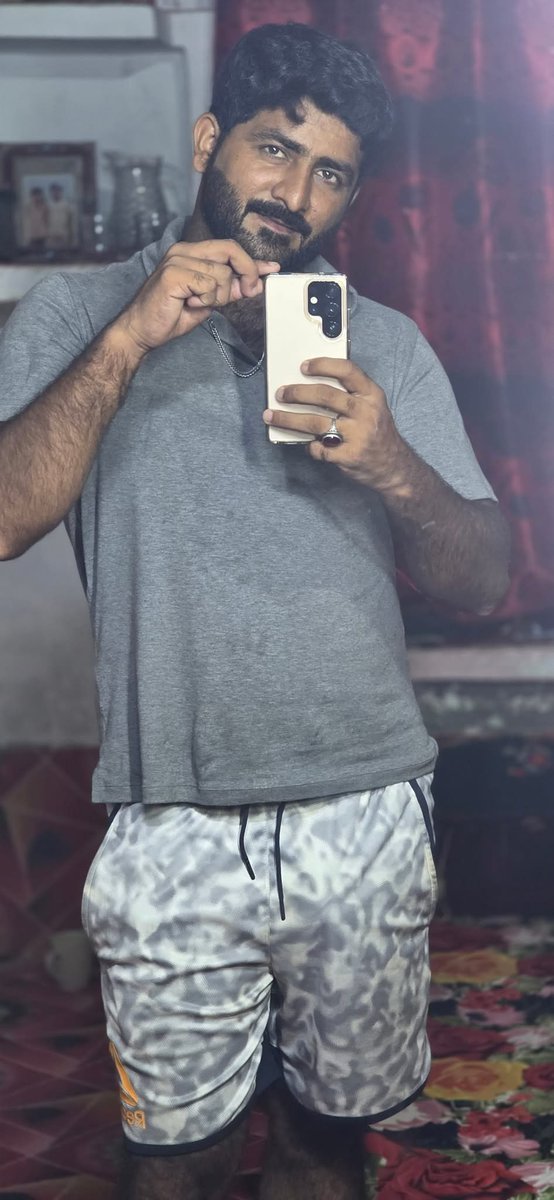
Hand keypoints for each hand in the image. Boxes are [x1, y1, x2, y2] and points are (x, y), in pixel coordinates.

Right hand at [115, 240, 279, 357]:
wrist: (140, 331)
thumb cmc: (169, 316)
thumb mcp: (206, 302)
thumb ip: (226, 289)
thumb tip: (251, 283)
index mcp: (190, 253)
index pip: (229, 248)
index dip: (252, 260)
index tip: (271, 268)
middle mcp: (183, 250)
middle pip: (231, 250)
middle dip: (246, 272)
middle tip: (246, 293)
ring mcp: (177, 259)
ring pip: (221, 273)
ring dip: (217, 296)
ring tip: (196, 304)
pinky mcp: (173, 274)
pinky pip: (208, 285)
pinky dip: (205, 300)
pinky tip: (189, 305)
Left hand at [263, 358, 409, 492]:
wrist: (394, 467)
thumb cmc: (376, 432)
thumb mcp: (373, 407)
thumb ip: (350, 394)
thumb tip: (310, 384)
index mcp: (372, 395)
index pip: (347, 371)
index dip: (323, 365)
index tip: (303, 366)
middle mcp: (366, 412)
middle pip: (325, 396)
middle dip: (297, 393)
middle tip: (281, 394)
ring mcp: (358, 435)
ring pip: (315, 423)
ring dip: (289, 419)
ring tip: (272, 416)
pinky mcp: (349, 456)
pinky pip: (319, 449)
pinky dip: (310, 447)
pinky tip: (308, 444)